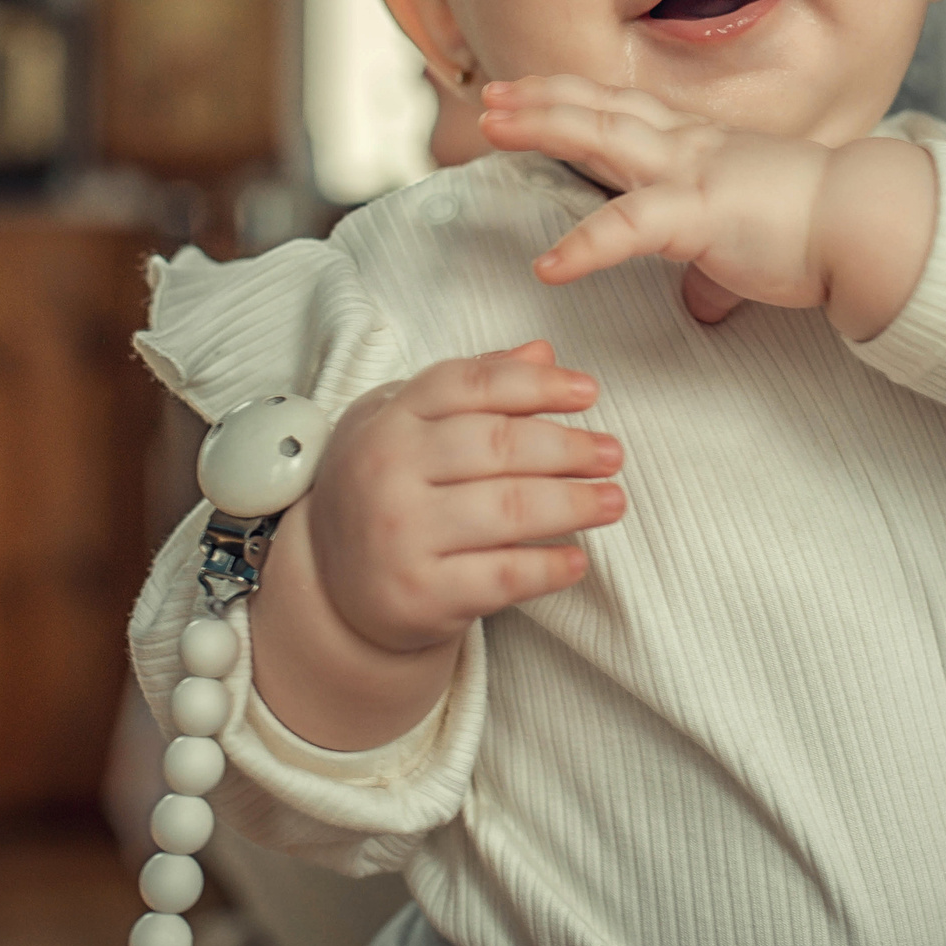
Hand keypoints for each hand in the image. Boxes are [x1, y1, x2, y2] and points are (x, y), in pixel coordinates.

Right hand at [303, 342, 624, 653]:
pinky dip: (548, 567)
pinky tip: (577, 559)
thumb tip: (543, 352)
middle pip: (498, 446)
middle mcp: (390, 472)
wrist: (332, 583)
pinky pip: (501, 577)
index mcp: (392, 419)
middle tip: (611, 454)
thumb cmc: (386, 489)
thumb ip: (476, 385)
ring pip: (508, 510)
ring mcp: (401, 535)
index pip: (472, 385)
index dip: (538, 385)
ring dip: (574, 504)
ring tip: (613, 501)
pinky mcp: (419, 593)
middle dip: (568, 449)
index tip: (588, 392)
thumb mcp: (410, 423)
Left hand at [477, 77, 937, 338]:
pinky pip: (631, 227)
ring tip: (494, 125)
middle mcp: (690, 147)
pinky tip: (549, 265)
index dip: (573, 98)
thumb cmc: (818, 232)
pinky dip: (586, 245)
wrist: (870, 226)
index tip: (527, 92)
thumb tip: (703, 305)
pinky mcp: (701, 216)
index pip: (626, 111)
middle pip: (602, 108)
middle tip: (488, 94)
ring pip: (604, 137)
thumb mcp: (751, 241)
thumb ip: (714, 268)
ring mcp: (693, 174)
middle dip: (541, 98)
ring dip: (545, 126)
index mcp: (701, 148)